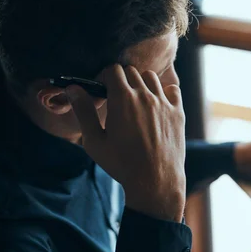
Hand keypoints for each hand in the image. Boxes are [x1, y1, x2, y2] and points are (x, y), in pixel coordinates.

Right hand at [67, 65, 185, 221]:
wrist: (155, 181)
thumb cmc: (121, 164)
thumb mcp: (94, 140)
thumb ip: (84, 111)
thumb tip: (72, 88)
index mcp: (122, 98)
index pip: (113, 70)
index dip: (105, 77)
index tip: (103, 90)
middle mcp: (145, 95)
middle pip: (131, 72)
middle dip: (121, 80)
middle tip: (117, 98)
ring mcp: (164, 103)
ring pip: (151, 78)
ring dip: (141, 83)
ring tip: (136, 101)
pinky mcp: (178, 112)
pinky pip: (173, 89)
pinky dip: (164, 91)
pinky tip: (157, 105)